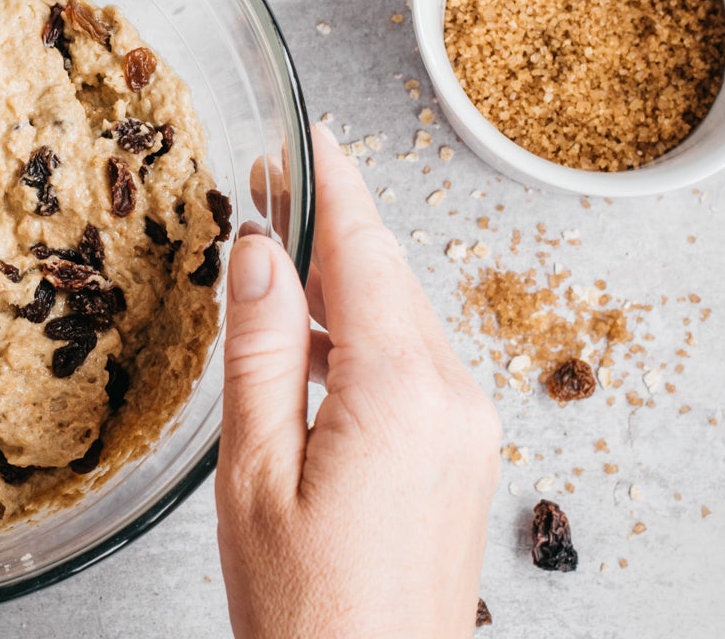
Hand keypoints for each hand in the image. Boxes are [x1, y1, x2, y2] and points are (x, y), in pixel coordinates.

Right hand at [215, 124, 500, 637]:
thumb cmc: (307, 612)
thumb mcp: (255, 475)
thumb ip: (261, 352)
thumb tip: (261, 252)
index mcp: (400, 394)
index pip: (365, 253)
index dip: (330, 185)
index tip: (304, 134)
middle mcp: (454, 400)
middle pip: (388, 278)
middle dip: (330, 228)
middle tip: (267, 186)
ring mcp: (469, 430)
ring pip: (402, 320)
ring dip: (345, 283)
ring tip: (278, 258)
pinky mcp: (465, 459)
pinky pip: (414, 367)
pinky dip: (363, 338)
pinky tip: (313, 344)